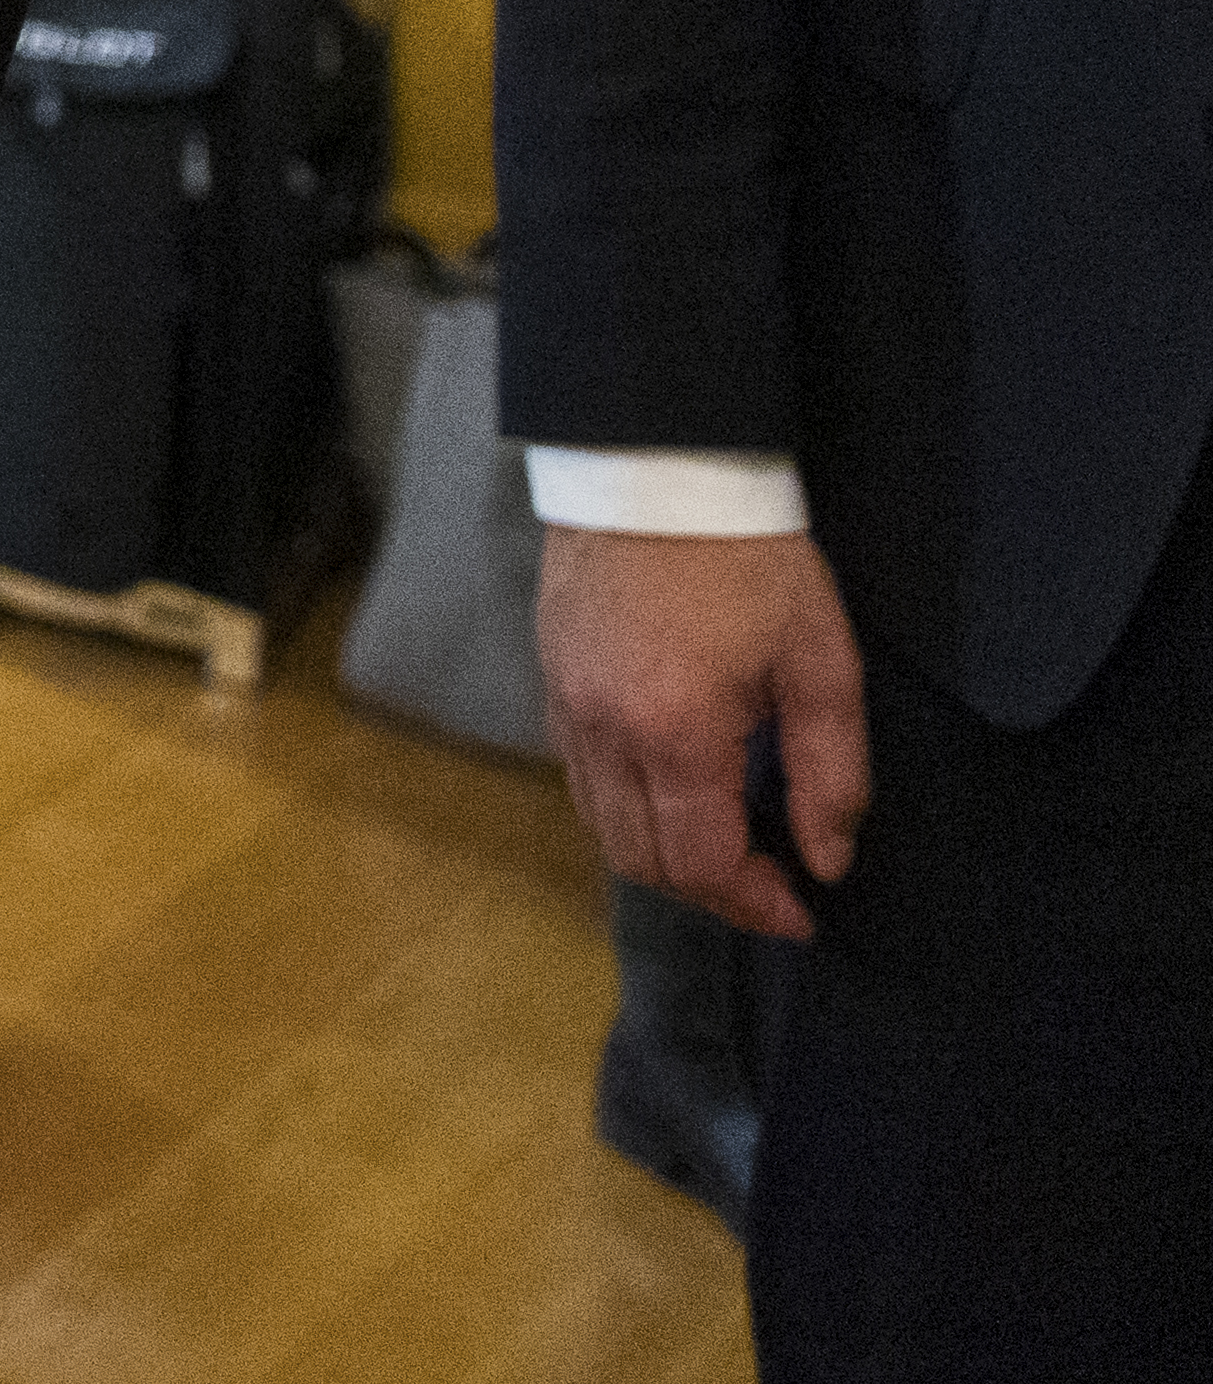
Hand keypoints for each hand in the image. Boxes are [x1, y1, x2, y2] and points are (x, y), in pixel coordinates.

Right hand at [542, 522, 867, 940]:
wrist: (655, 470)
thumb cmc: (748, 560)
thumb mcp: (821, 664)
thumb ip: (832, 774)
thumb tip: (829, 860)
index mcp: (674, 734)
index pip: (703, 864)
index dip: (756, 906)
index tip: (804, 913)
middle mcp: (604, 733)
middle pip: (641, 860)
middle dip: (711, 892)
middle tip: (772, 886)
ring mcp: (566, 707)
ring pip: (602, 825)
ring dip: (664, 855)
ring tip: (727, 845)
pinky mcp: (551, 680)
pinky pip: (581, 777)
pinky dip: (627, 808)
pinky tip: (676, 788)